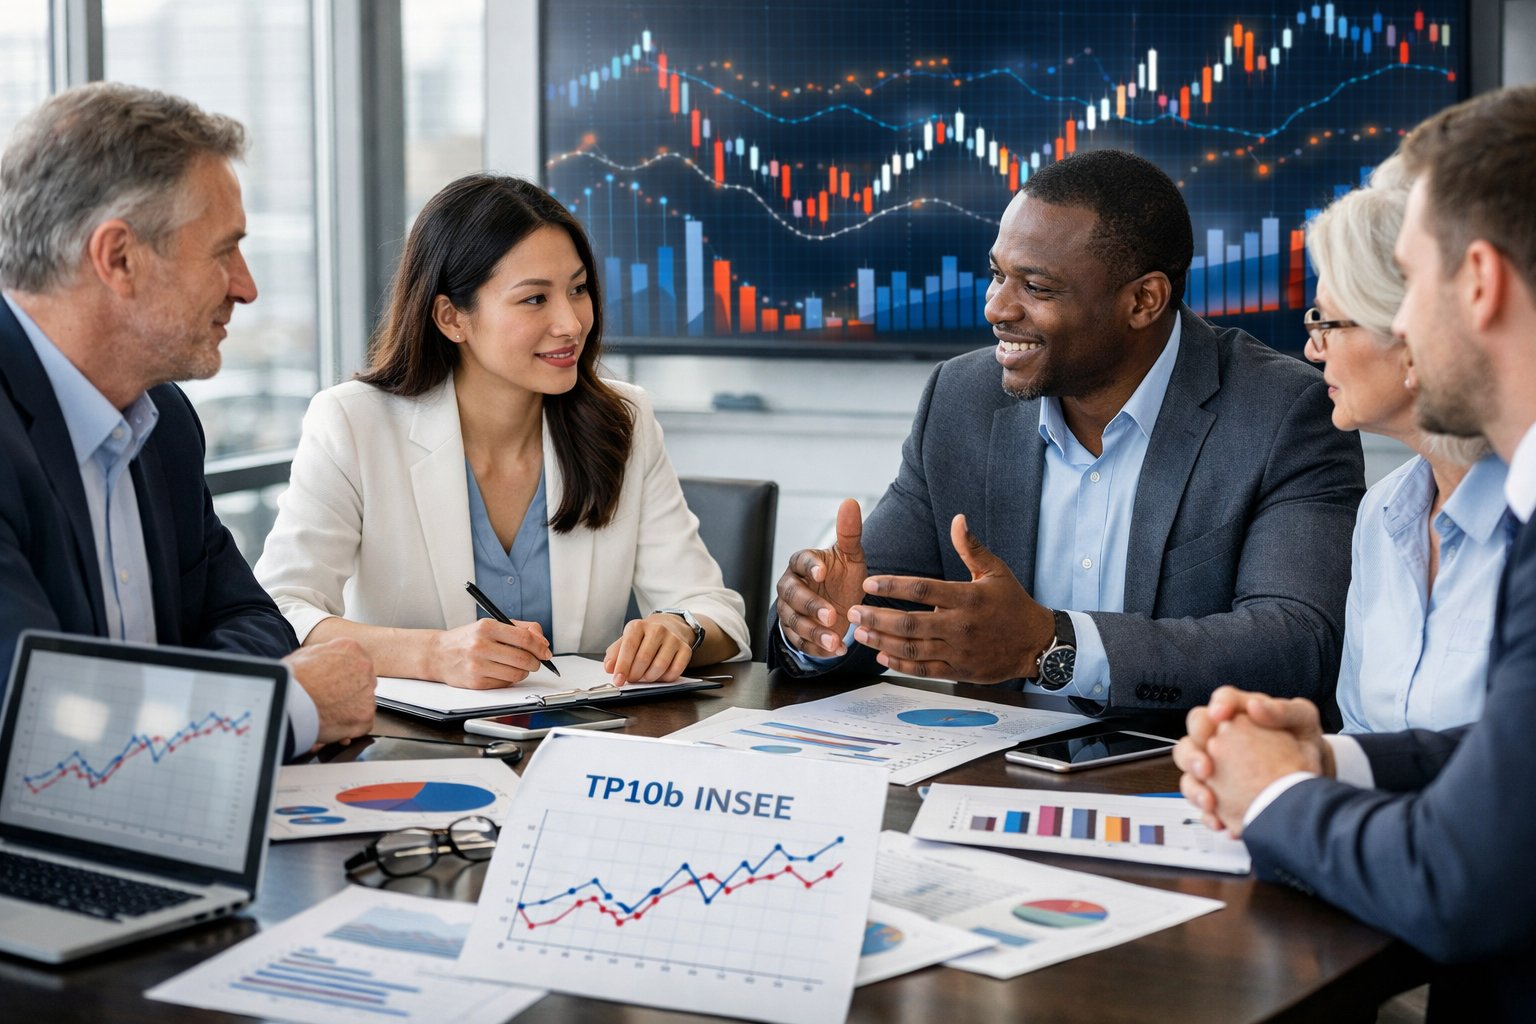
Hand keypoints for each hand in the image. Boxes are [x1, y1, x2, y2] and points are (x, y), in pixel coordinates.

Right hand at [285, 638, 374, 746]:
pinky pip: (362, 724)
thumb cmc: (291, 679)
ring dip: (349, 710)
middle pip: (363, 682)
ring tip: (326, 714)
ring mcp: (367, 692)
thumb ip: (324, 655)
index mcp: (350, 648)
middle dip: (349, 693)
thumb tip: (325, 663)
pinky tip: (331, 726)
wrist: (287, 699)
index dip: (344, 677)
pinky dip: (349, 729)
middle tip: (330, 701)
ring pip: (363, 704)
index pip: (356, 662)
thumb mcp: (305, 654)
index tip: (335, 685)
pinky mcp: (365, 715)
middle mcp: (364, 667)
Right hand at [431, 618, 552, 689]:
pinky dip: (509, 679)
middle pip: (523, 658)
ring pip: (516, 674)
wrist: (438, 654)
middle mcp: (481, 645)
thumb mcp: (491, 625)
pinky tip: (501, 671)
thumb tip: (543, 642)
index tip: (546, 652)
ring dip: (524, 672)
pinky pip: (505, 683)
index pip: (524, 638)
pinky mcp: (476, 682)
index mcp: (487, 627)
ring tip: (517, 666)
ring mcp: (477, 665)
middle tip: (536, 661)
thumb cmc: (468, 639)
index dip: (540, 647)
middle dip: (535, 662)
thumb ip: (520, 628)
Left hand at [604, 614, 695, 685]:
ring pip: (660, 666)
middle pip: (644, 658)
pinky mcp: (686, 649)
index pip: (629, 646)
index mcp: (638, 626)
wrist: (670, 627)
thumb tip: (609, 668)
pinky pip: (675, 670)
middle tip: (632, 679)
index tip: (618, 680)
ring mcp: (673, 639)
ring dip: (649, 678)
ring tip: (644, 677)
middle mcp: (657, 629)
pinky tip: (659, 675)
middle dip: (635, 674)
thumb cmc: (644, 637)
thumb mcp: (626, 640)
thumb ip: (615, 654)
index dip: (622, 666)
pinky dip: (665, 678)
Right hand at [775, 498, 866, 655]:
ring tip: (834, 640)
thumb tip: (850, 502)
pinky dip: (816, 648)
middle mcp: (790, 585)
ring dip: (813, 632)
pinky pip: (800, 641)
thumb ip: (849, 533)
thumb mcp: (850, 556)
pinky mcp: (794, 632)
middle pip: (792, 595)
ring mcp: (789, 610)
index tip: (823, 572)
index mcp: (802, 562)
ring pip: (794, 621)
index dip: (810, 566)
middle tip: (832, 615)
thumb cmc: (842, 576)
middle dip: (811, 606)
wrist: (840, 604)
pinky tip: (834, 651)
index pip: (801, 560)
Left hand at [845, 513, 1052, 681]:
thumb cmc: (1013, 603)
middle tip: (853, 612)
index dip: (892, 586)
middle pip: (910, 623)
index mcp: (967, 598)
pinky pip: (925, 670)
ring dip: (883, 641)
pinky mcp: (960, 671)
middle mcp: (961, 625)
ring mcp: (960, 651)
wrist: (1036, 643)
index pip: (922, 589)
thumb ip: (971, 548)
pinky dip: (901, 664)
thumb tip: (957, 519)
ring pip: (913, 648)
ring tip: (860, 633)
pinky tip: (882, 656)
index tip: (869, 583)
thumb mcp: (996, 571)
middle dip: (877, 618)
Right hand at [1175, 686, 1330, 835]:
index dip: (1215, 707)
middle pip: (1191, 740)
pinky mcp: (1220, 796)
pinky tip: (1221, 821)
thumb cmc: (1304, 747)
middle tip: (1207, 768)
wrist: (1313, 782)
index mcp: (1241, 716)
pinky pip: (1203, 806)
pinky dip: (1209, 815)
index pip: (1220, 703)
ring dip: (1194, 789)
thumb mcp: (1303, 722)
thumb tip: (1255, 706)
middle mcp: (1222, 740)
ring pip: (1190, 775)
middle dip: (1192, 755)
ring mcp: (1218, 769)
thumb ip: (1283, 710)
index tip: (1220, 717)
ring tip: (1210, 801)